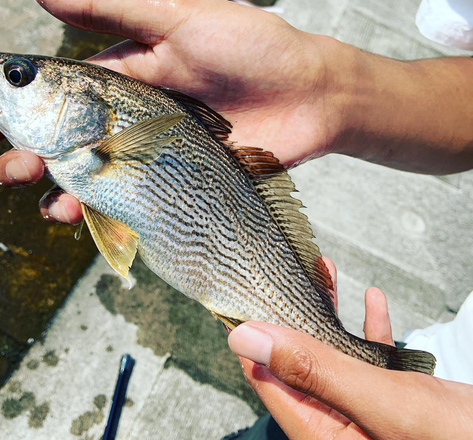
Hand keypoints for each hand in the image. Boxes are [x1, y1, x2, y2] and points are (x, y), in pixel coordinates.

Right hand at [0, 0, 343, 223]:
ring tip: (38, 196)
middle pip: (67, 138)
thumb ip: (108, 13)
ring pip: (95, 173)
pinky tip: (81, 213)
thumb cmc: (250, 46)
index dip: (11, 107)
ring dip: (60, 186)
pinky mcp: (181, 180)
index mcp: (125, 73)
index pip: (54, 91)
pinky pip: (133, 197)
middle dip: (28, 154)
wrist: (309, 94)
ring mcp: (155, 151)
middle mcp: (134, 114)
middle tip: (4, 170)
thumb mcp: (175, 17)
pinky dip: (105, 207)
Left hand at [228, 260, 472, 438]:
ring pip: (332, 352)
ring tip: (324, 273)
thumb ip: (312, 369)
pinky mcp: (387, 399)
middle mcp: (333, 421)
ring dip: (330, 313)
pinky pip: (368, 358)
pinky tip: (373, 302)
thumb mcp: (377, 399)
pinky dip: (369, 329)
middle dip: (292, 312)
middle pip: (296, 359)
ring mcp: (360, 409)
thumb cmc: (453, 438)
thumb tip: (247, 338)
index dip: (252, 334)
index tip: (243, 292)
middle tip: (284, 272)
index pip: (263, 376)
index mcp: (318, 430)